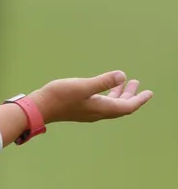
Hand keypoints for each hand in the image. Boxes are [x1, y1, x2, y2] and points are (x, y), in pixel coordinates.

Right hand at [31, 71, 152, 124]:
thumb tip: (122, 76)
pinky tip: (106, 88)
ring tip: (127, 83)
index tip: (149, 93)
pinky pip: (101, 103)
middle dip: (131, 96)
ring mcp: (88, 111)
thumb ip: (103, 81)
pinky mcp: (81, 108)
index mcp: (100, 108)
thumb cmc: (59, 96)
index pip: (126, 107)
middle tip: (138, 84)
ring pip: (110, 105)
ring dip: (120, 94)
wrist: (39, 107)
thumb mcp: (83, 86)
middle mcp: (97, 112)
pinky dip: (109, 95)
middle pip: (120, 107)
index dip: (139, 100)